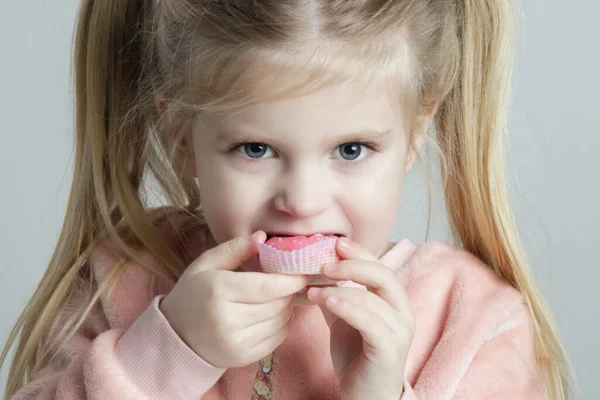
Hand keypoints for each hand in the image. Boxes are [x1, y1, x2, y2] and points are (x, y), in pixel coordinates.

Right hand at [160, 231, 309, 367]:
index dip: (290, 280)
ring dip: (286, 307)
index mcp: (218, 290)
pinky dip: (282, 324)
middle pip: (277, 304)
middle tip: (287, 282)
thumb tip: (262, 236)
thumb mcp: (207, 264)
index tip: (302, 272)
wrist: (176, 335)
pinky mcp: (243, 358)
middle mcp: (227, 320)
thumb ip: (235, 249)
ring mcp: (236, 342)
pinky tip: (272, 314)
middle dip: (288, 292)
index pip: (267, 286)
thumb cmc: (193, 293)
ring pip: (280, 321)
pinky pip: (278, 338)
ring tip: (278, 297)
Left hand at [307, 238, 414, 399]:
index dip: (359, 252)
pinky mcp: (390, 349)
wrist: (365, 396)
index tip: (335, 243)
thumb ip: (334, 293)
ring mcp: (399, 331)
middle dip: (352, 265)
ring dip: (339, 289)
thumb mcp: (342, 318)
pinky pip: (369, 322)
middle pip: (383, 275)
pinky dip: (347, 307)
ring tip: (311, 289)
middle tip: (323, 264)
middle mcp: (402, 312)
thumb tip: (311, 270)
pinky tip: (327, 301)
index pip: (380, 266)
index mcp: (393, 301)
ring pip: (373, 298)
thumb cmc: (356, 357)